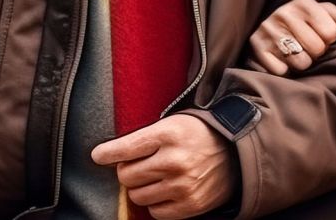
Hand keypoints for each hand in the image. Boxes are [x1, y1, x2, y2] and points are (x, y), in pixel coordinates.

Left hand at [90, 114, 236, 218]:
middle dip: (129, 171)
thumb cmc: (197, 135)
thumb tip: (104, 156)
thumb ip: (142, 138)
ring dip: (141, 188)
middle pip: (126, 176)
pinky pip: (155, 212)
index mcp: (169, 134)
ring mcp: (183, 185)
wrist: (236, 153)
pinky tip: (166, 191)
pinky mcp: (190, 205)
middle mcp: (175, 161)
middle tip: (142, 164)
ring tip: (155, 178)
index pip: (125, 149)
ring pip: (137, 196)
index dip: (106, 153)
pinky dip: (156, 204)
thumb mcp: (172, 124)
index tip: (99, 156)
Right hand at [248, 0, 335, 74]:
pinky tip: (282, 58)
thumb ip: (333, 15)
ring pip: (302, 63)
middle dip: (317, 51)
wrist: (266, 23)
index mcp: (303, 2)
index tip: (322, 35)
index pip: (332, 32)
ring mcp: (269, 30)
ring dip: (303, 62)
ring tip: (297, 52)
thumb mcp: (317, 10)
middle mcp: (284, 13)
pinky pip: (282, 71)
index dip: (330, 38)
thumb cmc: (300, 20)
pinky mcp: (257, 47)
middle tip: (309, 46)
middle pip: (318, 49)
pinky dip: (285, 69)